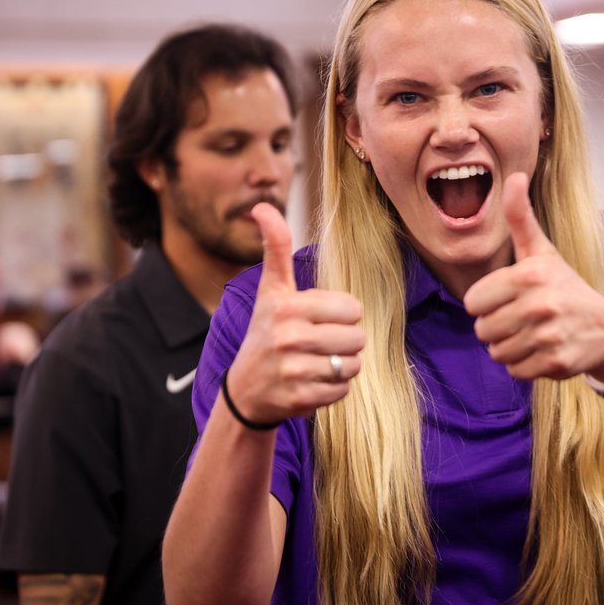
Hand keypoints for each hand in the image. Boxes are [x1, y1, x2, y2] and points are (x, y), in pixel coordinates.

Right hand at [224, 203, 365, 423]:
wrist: (246, 388)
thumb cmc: (266, 330)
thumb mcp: (271, 290)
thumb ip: (275, 248)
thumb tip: (261, 206)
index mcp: (286, 306)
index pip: (352, 309)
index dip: (344, 315)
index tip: (322, 319)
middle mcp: (288, 337)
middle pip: (357, 338)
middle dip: (346, 341)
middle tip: (323, 343)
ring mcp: (293, 370)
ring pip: (352, 365)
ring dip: (342, 365)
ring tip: (320, 362)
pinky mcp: (300, 398)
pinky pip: (342, 389)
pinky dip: (334, 388)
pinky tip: (313, 381)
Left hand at [463, 173, 603, 382]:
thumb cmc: (566, 287)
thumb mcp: (542, 251)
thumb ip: (520, 218)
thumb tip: (514, 175)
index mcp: (530, 275)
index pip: (473, 302)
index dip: (487, 303)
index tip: (509, 298)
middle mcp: (540, 305)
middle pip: (482, 330)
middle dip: (498, 327)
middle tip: (523, 318)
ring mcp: (549, 336)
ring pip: (497, 353)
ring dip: (510, 347)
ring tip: (533, 334)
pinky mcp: (556, 362)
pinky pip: (515, 370)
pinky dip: (525, 365)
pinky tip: (543, 350)